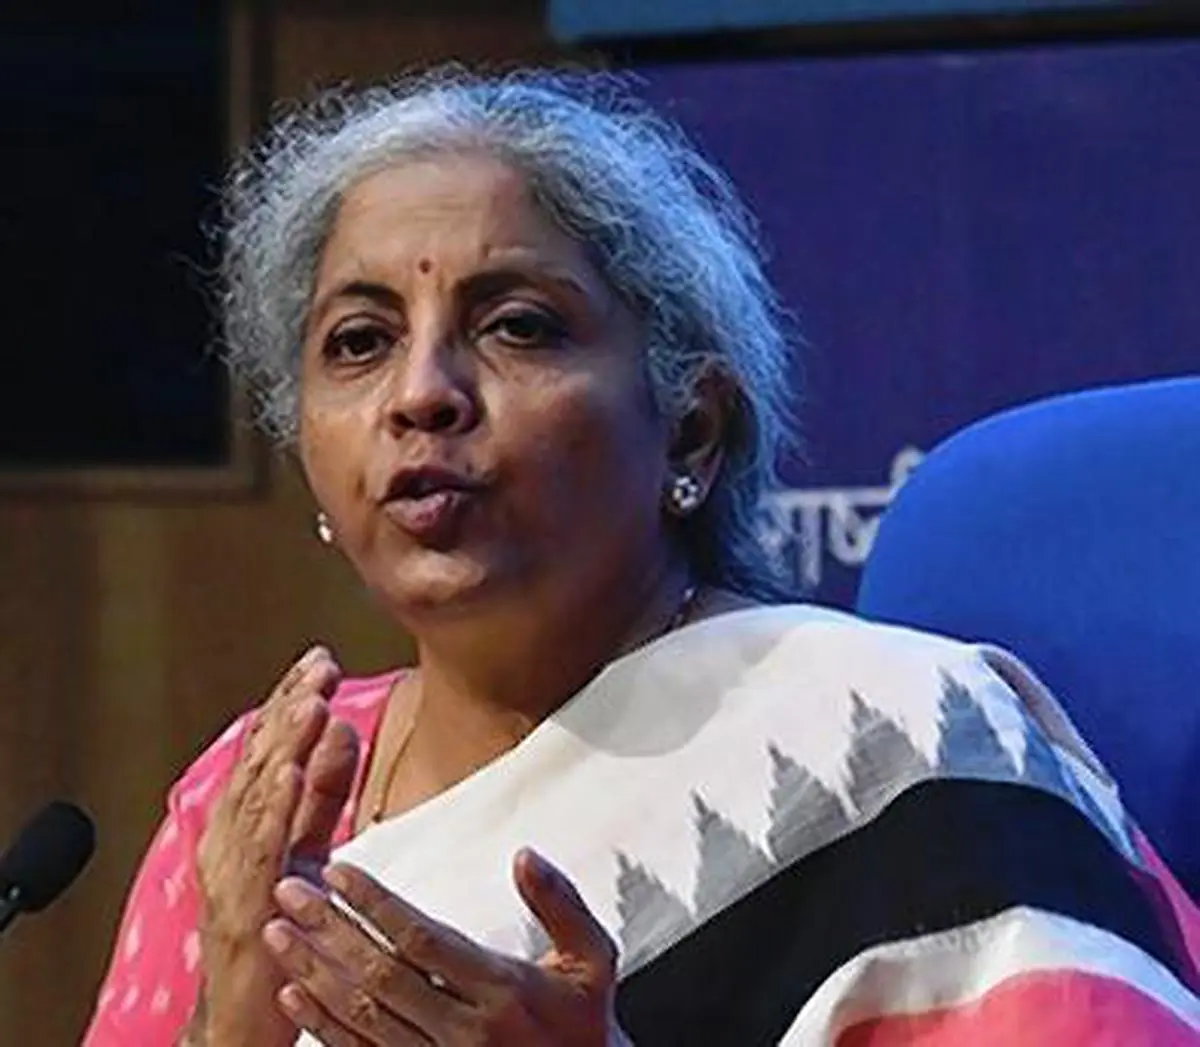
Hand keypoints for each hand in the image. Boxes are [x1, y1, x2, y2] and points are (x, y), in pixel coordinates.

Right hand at [195, 645, 358, 1046]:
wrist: (241, 1017)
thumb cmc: (277, 928)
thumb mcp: (305, 846)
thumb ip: (323, 793)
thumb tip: (344, 727)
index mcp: (243, 819)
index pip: (268, 748)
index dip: (290, 701)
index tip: (319, 658)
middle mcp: (228, 836)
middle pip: (261, 759)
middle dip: (290, 707)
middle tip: (320, 662)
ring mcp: (232, 870)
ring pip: (258, 794)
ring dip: (285, 744)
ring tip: (312, 701)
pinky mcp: (244, 904)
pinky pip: (259, 849)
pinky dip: (274, 807)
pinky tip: (292, 773)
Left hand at [262, 850, 630, 1045]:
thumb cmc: (586, 1024)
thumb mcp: (593, 960)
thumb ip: (560, 904)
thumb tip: (524, 855)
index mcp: (503, 989)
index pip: (422, 938)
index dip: (374, 904)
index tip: (337, 871)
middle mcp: (465, 1030)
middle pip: (380, 973)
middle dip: (328, 928)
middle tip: (288, 891)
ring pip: (362, 1016)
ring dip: (314, 972)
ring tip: (277, 934)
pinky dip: (322, 1028)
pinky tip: (294, 996)